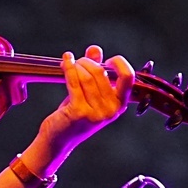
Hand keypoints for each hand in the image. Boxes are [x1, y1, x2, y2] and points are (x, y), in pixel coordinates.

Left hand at [36, 45, 133, 165]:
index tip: (106, 59)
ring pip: (87, 76)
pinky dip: (69, 69)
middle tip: (78, 61)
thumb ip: (95, 69)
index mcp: (119, 104)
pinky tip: (66, 61)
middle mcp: (111, 109)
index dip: (118, 63)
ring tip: (70, 63)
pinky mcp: (80, 112)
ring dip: (77, 65)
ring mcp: (96, 112)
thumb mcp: (89, 92)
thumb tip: (95, 49)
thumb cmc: (75, 113)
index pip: (128, 77)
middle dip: (88, 62)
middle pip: (101, 73)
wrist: (59, 138)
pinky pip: (75, 83)